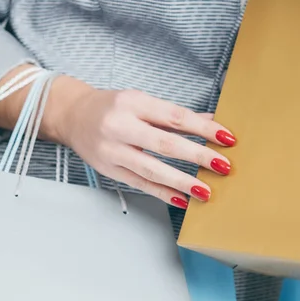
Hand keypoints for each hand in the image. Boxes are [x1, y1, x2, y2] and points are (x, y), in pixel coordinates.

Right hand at [0, 68, 234, 208]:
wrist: (72, 115)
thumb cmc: (113, 106)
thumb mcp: (143, 100)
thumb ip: (174, 113)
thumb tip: (210, 120)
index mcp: (134, 103)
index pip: (175, 116)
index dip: (203, 127)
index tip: (227, 137)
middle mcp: (121, 125)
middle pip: (164, 143)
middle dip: (197, 156)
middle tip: (223, 166)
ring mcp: (112, 150)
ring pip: (151, 168)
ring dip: (181, 181)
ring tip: (205, 191)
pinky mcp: (108, 169)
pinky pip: (139, 183)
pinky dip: (161, 192)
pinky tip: (181, 200)